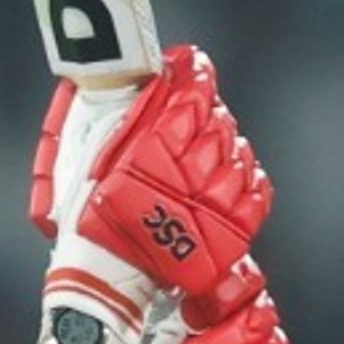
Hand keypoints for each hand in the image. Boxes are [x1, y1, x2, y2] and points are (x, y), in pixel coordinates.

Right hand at [32, 48, 274, 343]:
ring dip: (229, 145)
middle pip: (218, 126)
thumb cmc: (87, 218)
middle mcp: (180, 178)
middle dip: (211, 113)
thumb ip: (122, 116)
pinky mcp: (223, 236)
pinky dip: (251, 178)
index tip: (193, 66)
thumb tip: (154, 77)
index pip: (189, 100)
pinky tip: (237, 171)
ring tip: (213, 146)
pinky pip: (255, 195)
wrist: (100, 278)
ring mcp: (206, 208)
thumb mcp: (88, 157)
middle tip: (198, 113)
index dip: (196, 78)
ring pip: (238, 157)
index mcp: (146, 153)